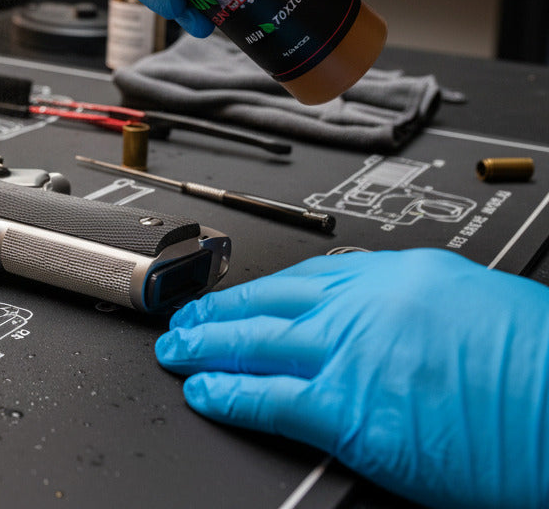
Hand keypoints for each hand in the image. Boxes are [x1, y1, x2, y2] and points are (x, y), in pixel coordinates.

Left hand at [156, 249, 548, 508]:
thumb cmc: (542, 362)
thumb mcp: (470, 303)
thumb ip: (410, 307)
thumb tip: (378, 319)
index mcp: (400, 274)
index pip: (308, 275)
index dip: (261, 288)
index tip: (238, 294)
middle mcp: (366, 308)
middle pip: (269, 302)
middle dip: (218, 311)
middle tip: (185, 314)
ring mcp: (352, 358)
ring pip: (256, 344)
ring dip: (206, 347)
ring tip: (177, 349)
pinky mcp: (349, 413)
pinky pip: (269, 399)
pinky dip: (228, 395)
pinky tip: (205, 392)